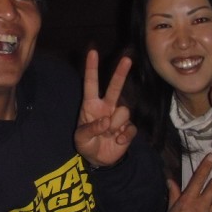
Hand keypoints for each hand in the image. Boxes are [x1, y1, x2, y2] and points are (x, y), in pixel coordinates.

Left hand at [74, 50, 136, 167]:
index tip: (93, 52)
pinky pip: (130, 127)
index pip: (91, 84)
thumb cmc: (86, 144)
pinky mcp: (128, 128)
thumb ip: (91, 129)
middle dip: (120, 73)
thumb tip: (105, 121)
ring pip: (123, 111)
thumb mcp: (81, 138)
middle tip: (127, 59)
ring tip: (108, 135)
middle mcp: (106, 107)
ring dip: (115, 125)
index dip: (92, 68)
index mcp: (91, 105)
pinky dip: (124, 136)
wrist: (99, 160)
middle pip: (114, 87)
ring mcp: (118, 117)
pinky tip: (118, 141)